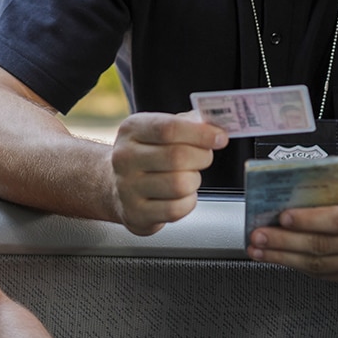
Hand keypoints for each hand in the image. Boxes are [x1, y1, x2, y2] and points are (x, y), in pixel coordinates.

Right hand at [110, 111, 227, 235]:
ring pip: (180, 184)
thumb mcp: (158, 129)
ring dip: (194, 180)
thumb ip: (188, 123)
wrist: (117, 185)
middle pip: (177, 157)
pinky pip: (176, 209)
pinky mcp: (136, 213)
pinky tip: (182, 195)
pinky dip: (188, 202)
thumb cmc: (147, 154)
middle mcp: (125, 157)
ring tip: (188, 176)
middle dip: (202, 157)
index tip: (220, 137)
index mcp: (132, 129)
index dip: (200, 133)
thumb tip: (216, 127)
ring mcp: (127, 187)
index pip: (169, 128)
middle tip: (204, 156)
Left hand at [246, 183, 337, 288]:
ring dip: (285, 259)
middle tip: (257, 237)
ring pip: (322, 266)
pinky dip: (301, 268)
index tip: (282, 217)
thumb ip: (332, 192)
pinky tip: (283, 260)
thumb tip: (292, 194)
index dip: (308, 220)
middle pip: (324, 246)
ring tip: (261, 251)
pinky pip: (328, 277)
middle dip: (284, 242)